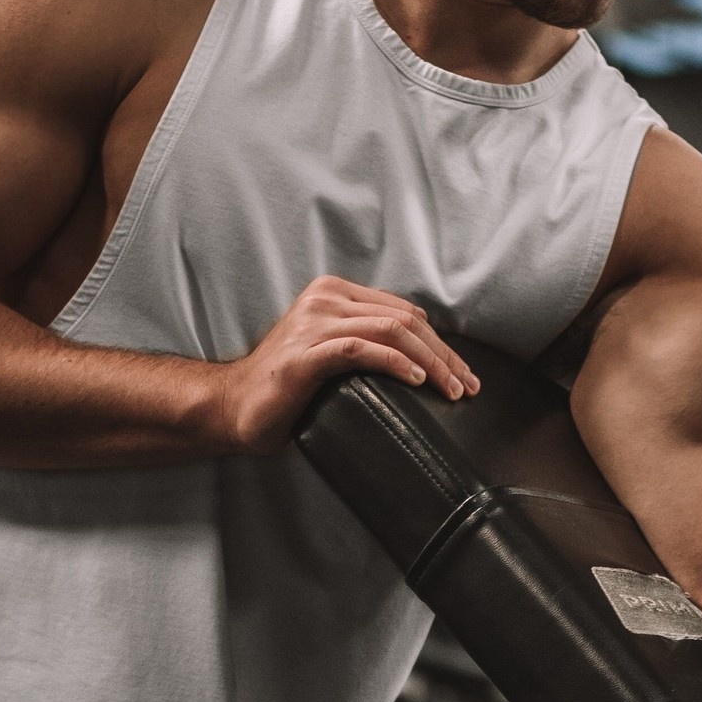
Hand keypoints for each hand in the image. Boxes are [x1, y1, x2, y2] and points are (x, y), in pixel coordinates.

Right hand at [207, 276, 479, 453]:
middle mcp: (325, 298)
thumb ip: (365, 344)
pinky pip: (362, 350)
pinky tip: (417, 379)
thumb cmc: (286, 389)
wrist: (234, 408)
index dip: (440, 343)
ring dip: (431, 362)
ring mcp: (314, 323)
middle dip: (445, 355)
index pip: (403, 312)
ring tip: (451, 389)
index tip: (462, 374)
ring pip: (391, 332)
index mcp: (334, 293)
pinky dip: (396, 363)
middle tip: (467, 387)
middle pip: (405, 320)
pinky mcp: (306, 354)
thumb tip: (421, 359)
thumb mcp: (332, 354)